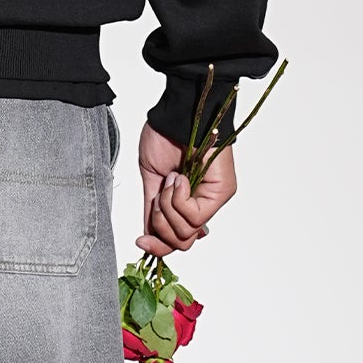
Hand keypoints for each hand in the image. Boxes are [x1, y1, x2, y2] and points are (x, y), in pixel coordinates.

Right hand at [137, 122, 235, 256]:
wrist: (174, 117)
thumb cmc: (164, 139)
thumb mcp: (152, 182)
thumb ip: (153, 212)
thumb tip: (148, 237)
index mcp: (187, 203)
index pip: (178, 240)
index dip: (159, 246)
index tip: (140, 242)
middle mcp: (204, 205)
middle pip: (182, 242)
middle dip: (162, 224)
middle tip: (158, 197)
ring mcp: (215, 200)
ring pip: (187, 231)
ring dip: (168, 206)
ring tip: (170, 181)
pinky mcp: (222, 192)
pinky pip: (195, 216)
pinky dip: (178, 198)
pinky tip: (178, 178)